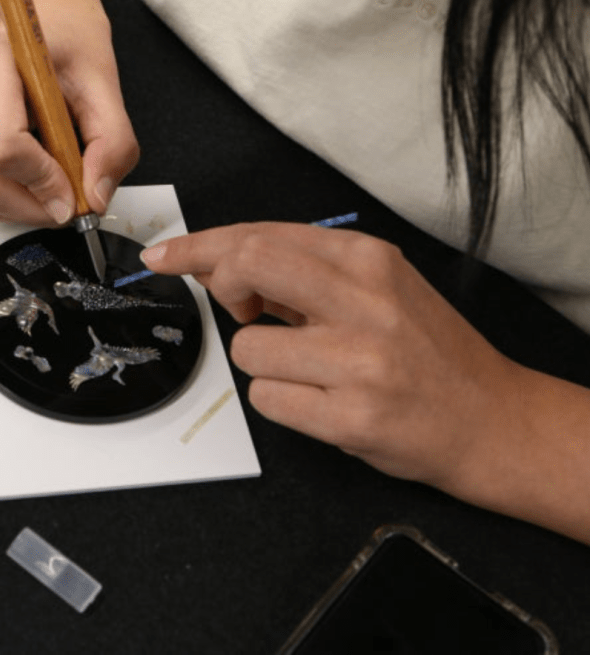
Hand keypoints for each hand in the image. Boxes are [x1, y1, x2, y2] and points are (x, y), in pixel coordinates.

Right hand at [0, 0, 138, 224]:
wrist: (44, 22)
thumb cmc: (68, 41)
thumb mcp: (105, 84)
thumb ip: (112, 143)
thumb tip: (96, 196)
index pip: (2, 146)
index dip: (42, 180)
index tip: (74, 188)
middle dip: (37, 204)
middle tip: (73, 196)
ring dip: (28, 203)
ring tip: (57, 175)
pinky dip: (15, 195)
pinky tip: (36, 168)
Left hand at [140, 222, 524, 490]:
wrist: (491, 419)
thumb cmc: (427, 353)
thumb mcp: (378, 288)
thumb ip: (303, 272)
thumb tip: (221, 263)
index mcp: (368, 261)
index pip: (261, 235)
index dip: (200, 246)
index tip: (164, 256)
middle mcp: (364, 302)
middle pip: (248, 265)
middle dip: (222, 286)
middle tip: (242, 309)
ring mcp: (358, 361)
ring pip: (248, 347)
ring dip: (264, 362)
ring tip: (312, 371)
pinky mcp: (351, 416)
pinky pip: (267, 399)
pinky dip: (282, 401)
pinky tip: (322, 401)